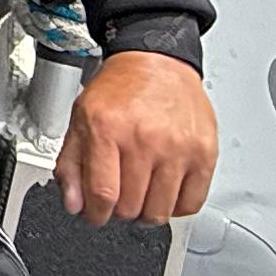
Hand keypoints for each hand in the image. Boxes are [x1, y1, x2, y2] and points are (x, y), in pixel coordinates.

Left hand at [55, 50, 216, 224]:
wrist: (157, 61)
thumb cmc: (120, 88)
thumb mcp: (81, 118)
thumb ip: (71, 165)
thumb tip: (74, 204)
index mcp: (108, 129)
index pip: (102, 195)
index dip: (95, 214)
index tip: (95, 214)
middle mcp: (145, 138)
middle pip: (130, 207)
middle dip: (118, 210)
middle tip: (119, 195)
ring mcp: (178, 147)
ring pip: (159, 211)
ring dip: (146, 212)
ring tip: (141, 194)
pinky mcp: (204, 153)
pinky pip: (191, 203)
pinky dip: (175, 206)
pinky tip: (164, 190)